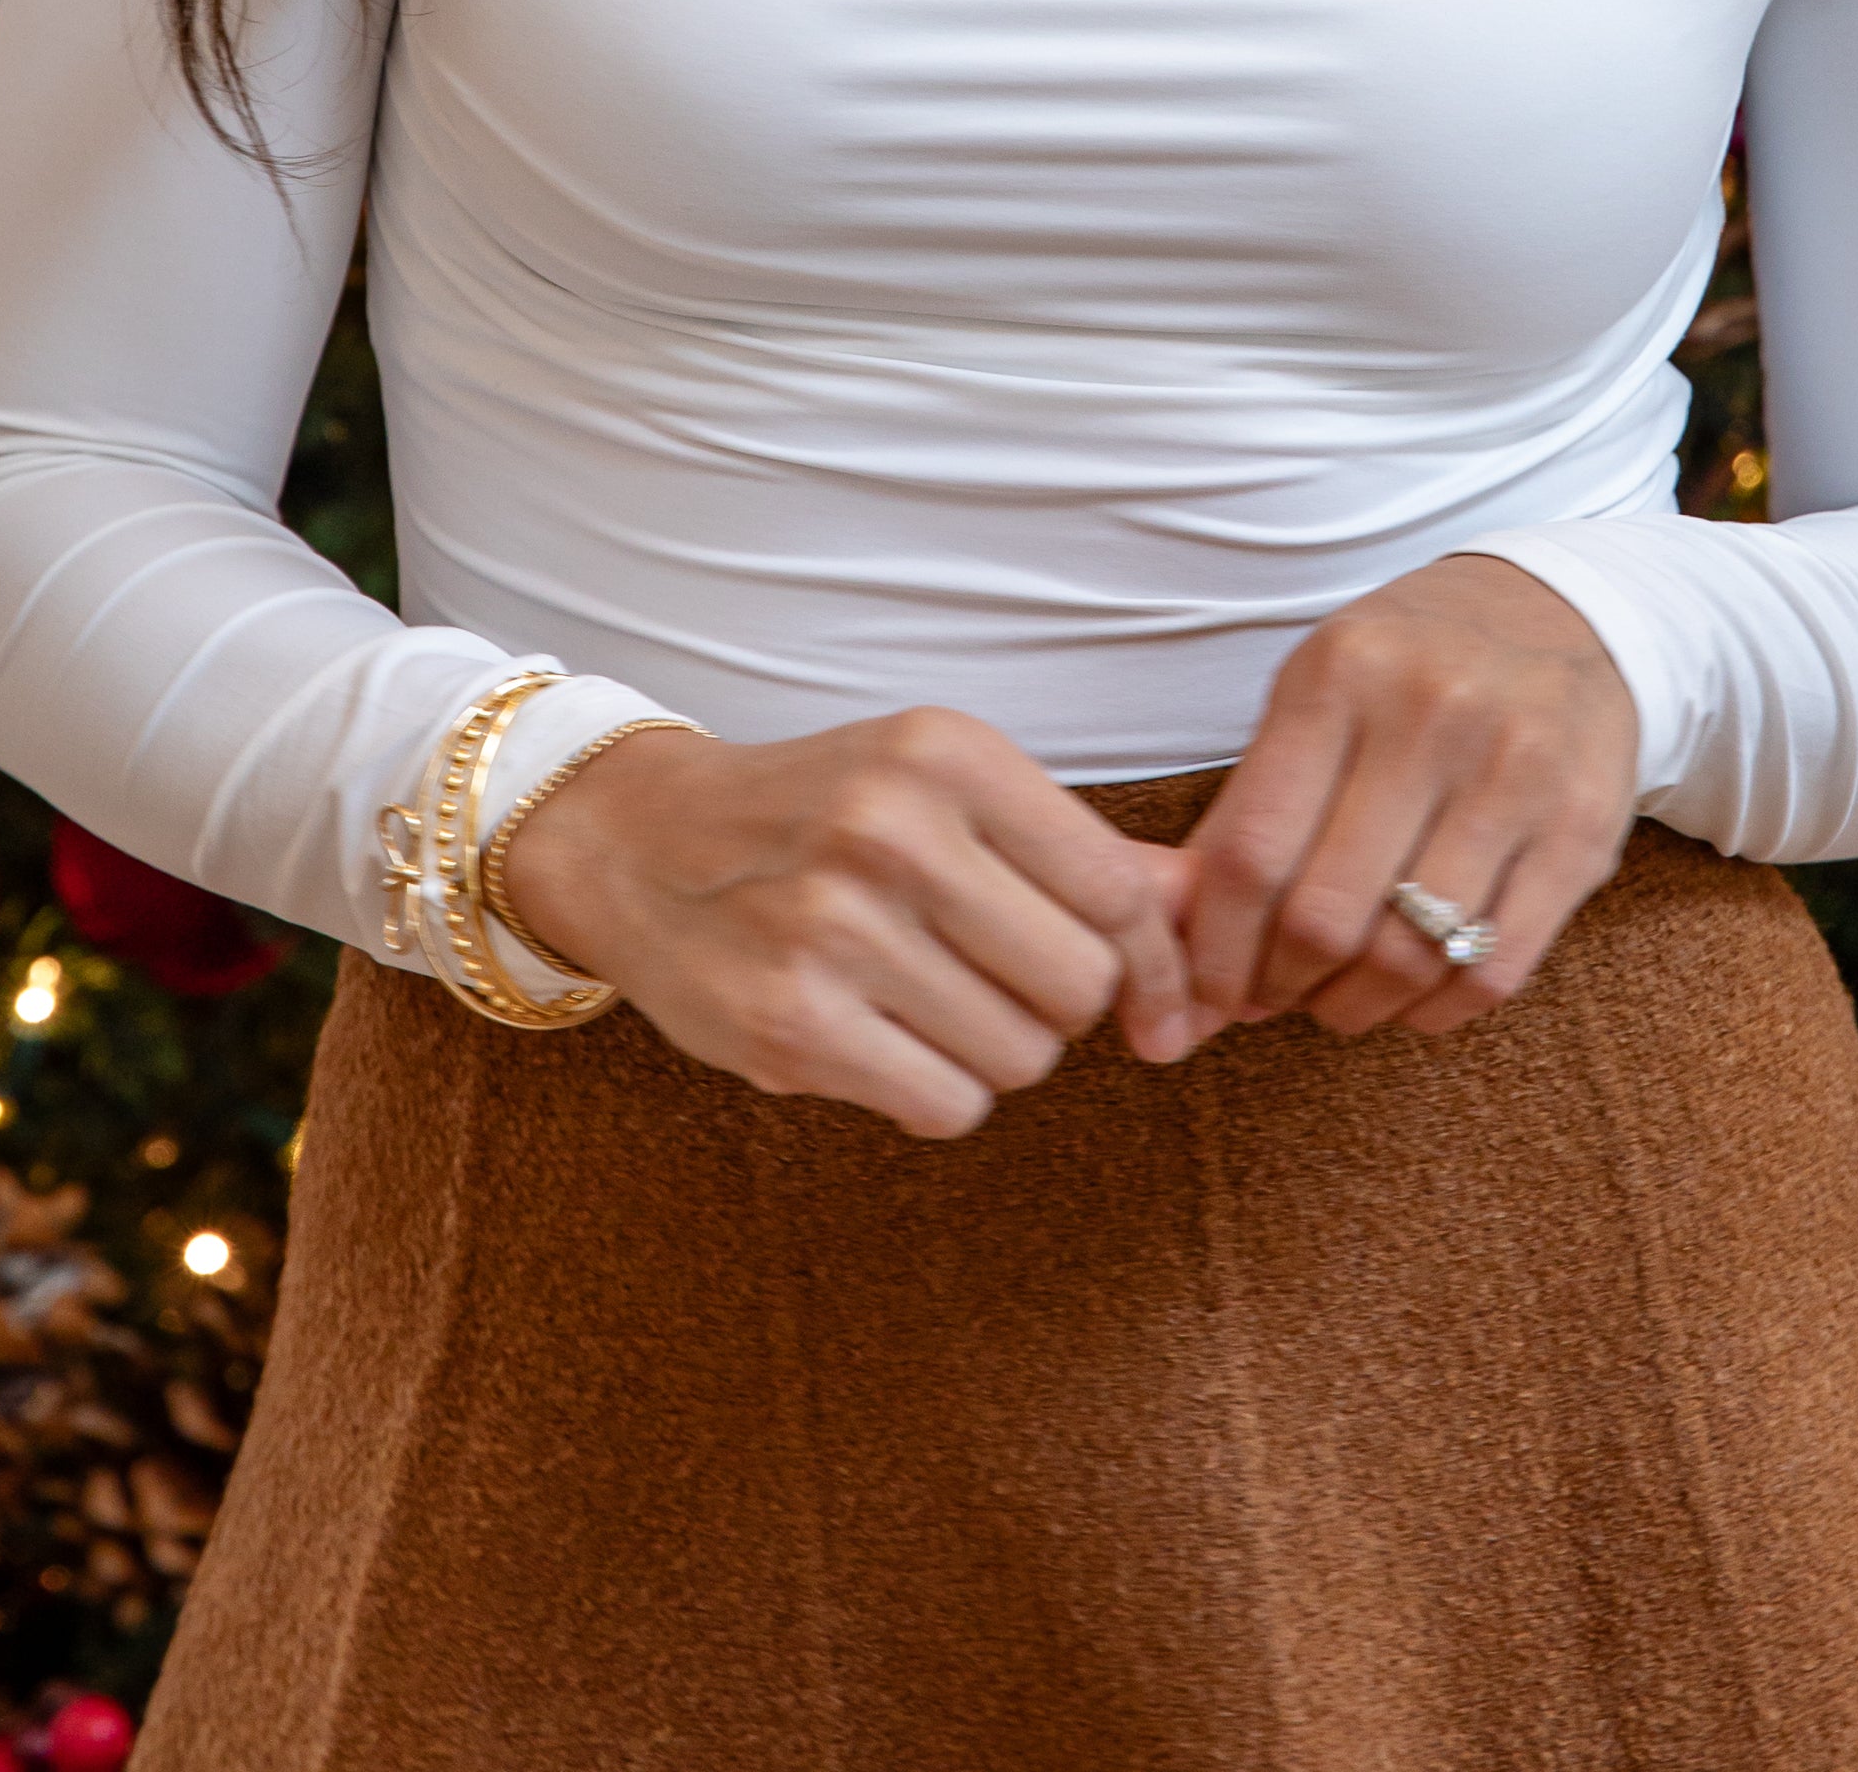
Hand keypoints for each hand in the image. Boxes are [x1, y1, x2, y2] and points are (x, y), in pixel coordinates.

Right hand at [497, 704, 1196, 1139]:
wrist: (641, 843)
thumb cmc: (827, 816)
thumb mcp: (950, 794)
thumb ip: (1086, 853)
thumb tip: (1217, 904)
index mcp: (947, 754)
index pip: (1119, 892)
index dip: (1159, 968)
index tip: (1161, 1011)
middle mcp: (892, 826)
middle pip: (1080, 987)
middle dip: (1059, 1008)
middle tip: (997, 984)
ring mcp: (834, 925)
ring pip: (1020, 1056)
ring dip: (992, 1052)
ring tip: (924, 1002)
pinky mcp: (790, 1022)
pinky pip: (947, 1104)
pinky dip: (935, 1092)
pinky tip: (885, 1044)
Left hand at [1157, 557, 1638, 1055]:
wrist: (1565, 613)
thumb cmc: (1410, 665)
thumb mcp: (1317, 692)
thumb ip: (1248, 806)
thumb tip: (1178, 939)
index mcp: (1342, 672)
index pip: (1252, 850)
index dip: (1216, 948)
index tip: (1201, 992)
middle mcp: (1431, 716)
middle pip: (1326, 916)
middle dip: (1280, 985)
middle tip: (1270, 997)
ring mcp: (1517, 775)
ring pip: (1410, 955)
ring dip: (1355, 1006)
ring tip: (1336, 998)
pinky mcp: (1583, 833)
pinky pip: (1494, 971)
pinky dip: (1435, 1010)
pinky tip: (1411, 995)